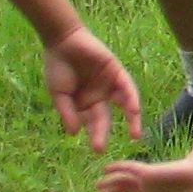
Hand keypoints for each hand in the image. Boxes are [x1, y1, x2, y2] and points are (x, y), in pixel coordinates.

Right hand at [42, 28, 143, 150]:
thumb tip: (74, 133)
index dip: (95, 135)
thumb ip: (67, 112)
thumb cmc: (57, 67)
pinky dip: (131, 99)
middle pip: (105, 117)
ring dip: (132, 119)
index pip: (92, 122)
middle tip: (100, 147)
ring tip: (135, 134)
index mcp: (85, 103)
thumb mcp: (59, 93)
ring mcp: (109, 84)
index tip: (98, 149)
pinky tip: (133, 110)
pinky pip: (127, 87)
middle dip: (103, 132)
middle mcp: (99, 96)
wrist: (63, 42)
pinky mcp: (117, 71)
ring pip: (124, 104)